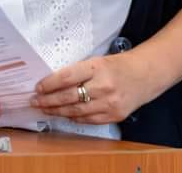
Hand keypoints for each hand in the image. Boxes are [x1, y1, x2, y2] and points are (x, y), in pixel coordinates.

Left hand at [30, 52, 161, 124]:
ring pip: (76, 111)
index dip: (49, 84)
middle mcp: (103, 86)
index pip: (67, 77)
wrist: (147, 74)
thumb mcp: (98, 61)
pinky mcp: (115, 115)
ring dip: (57, 111)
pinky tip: (65, 115)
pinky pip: (89, 120)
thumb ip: (79, 71)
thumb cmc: (119, 65)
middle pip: (69, 97)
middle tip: (35, 101)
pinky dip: (74, 118)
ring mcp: (110, 103)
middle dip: (48, 101)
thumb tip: (53, 81)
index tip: (37, 87)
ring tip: (45, 109)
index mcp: (97, 67)